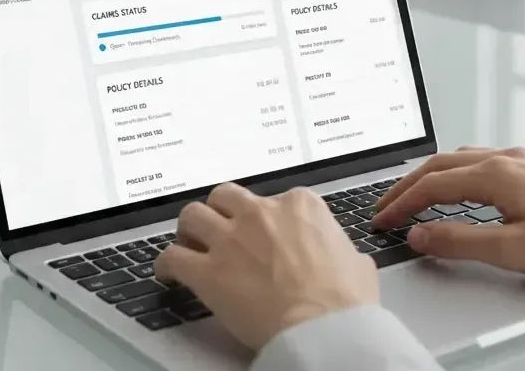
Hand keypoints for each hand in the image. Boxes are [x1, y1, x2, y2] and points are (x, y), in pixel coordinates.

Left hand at [156, 183, 378, 350]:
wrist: (323, 328)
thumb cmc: (344, 301)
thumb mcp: (357, 263)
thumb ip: (342, 250)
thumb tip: (347, 261)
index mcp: (300, 206)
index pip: (275, 198)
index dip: (268, 218)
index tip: (265, 233)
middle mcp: (261, 213)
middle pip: (226, 196)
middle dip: (221, 211)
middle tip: (220, 229)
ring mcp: (231, 239)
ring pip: (193, 215)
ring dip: (189, 229)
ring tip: (189, 244)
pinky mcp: (207, 271)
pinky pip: (173, 257)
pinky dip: (167, 264)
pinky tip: (168, 274)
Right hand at [372, 148, 524, 280]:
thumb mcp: (514, 249)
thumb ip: (461, 241)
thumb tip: (421, 234)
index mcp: (496, 174)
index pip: (432, 185)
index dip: (402, 203)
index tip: (383, 219)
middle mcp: (505, 157)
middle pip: (441, 165)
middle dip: (409, 185)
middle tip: (387, 206)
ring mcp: (522, 159)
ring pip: (462, 158)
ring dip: (432, 175)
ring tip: (416, 194)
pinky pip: (482, 160)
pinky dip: (457, 172)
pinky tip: (463, 185)